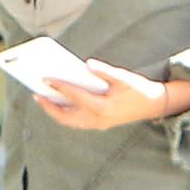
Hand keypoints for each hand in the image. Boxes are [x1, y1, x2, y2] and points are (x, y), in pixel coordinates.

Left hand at [36, 59, 165, 129]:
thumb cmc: (138, 89)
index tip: (46, 78)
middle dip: (49, 106)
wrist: (153, 105)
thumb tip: (88, 65)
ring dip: (55, 111)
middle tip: (36, 93)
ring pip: (69, 122)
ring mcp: (97, 125)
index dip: (59, 87)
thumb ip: (105, 71)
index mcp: (103, 107)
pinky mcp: (98, 124)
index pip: (75, 97)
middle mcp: (98, 120)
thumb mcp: (124, 77)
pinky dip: (64, 113)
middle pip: (66, 117)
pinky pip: (76, 121)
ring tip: (43, 98)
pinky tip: (58, 102)